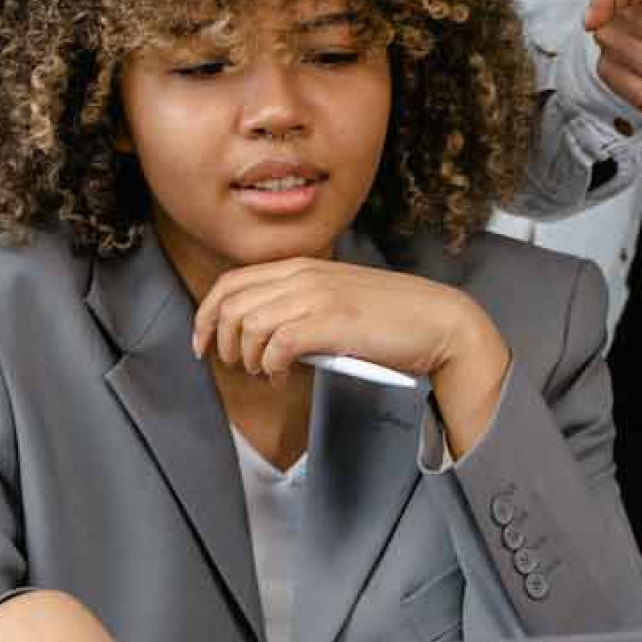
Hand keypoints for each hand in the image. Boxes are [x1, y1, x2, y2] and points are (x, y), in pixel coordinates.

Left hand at [192, 258, 511, 456]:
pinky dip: (269, 367)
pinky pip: (275, 345)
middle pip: (230, 305)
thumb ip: (301, 303)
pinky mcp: (331, 323)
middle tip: (237, 366)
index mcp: (302, 265)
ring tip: (263, 373)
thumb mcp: (337, 297)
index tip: (203, 345)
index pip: (232, 283)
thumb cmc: (391, 317)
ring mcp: (317, 297)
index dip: (206, 315)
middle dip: (220, 341)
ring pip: (248, 325)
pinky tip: (281, 376)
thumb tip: (262, 333)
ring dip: (246, 358)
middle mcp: (304, 275)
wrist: (438, 321)